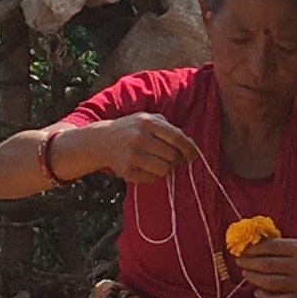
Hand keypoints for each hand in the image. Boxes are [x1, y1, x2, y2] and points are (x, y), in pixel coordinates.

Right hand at [63, 111, 204, 186]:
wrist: (102, 140)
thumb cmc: (132, 129)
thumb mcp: (147, 119)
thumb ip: (169, 128)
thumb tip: (191, 145)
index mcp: (147, 122)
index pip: (176, 137)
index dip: (189, 148)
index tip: (194, 155)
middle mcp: (139, 138)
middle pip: (172, 155)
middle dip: (178, 160)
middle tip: (176, 159)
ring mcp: (132, 156)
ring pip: (164, 169)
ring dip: (168, 168)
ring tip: (162, 163)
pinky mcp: (127, 171)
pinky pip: (152, 178)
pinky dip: (155, 175)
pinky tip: (148, 167)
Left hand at [236, 235, 296, 297]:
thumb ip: (289, 246)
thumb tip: (261, 246)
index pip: (271, 248)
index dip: (254, 249)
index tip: (244, 249)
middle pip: (266, 265)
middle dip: (249, 263)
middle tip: (240, 261)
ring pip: (268, 282)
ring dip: (253, 278)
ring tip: (246, 274)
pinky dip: (263, 297)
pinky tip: (257, 291)